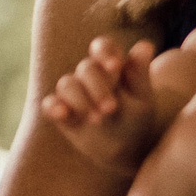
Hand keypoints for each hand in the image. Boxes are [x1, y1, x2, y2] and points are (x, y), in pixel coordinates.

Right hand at [41, 34, 161, 173]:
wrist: (126, 149)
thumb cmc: (137, 120)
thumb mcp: (143, 99)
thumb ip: (139, 74)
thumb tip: (146, 45)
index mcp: (111, 67)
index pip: (103, 47)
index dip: (105, 52)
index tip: (115, 66)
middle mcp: (89, 77)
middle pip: (86, 68)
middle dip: (98, 87)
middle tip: (111, 108)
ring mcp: (73, 94)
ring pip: (67, 84)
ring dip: (81, 100)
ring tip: (97, 120)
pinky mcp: (61, 112)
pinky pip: (49, 104)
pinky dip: (54, 107)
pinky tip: (63, 114)